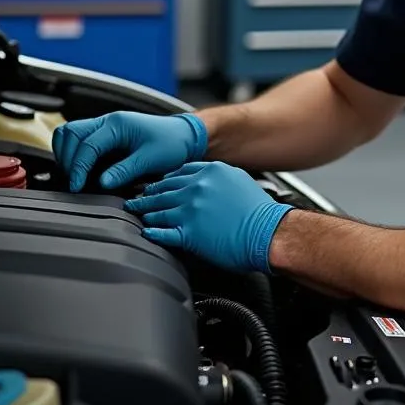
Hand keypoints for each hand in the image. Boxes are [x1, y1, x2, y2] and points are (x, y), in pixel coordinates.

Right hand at [52, 111, 207, 191]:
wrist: (184, 135)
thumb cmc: (172, 143)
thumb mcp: (151, 159)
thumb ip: (125, 170)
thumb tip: (102, 182)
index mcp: (118, 124)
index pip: (87, 145)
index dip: (78, 168)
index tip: (77, 187)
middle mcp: (108, 121)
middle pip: (70, 133)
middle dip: (67, 159)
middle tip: (75, 182)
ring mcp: (105, 126)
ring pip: (70, 133)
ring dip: (67, 154)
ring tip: (75, 175)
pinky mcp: (105, 135)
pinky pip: (79, 138)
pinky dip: (74, 152)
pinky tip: (82, 169)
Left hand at [124, 161, 292, 273]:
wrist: (268, 232)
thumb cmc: (258, 211)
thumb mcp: (238, 180)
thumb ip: (217, 178)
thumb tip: (204, 181)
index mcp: (210, 172)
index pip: (178, 173)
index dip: (163, 179)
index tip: (156, 184)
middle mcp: (197, 187)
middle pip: (164, 189)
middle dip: (147, 195)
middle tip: (137, 198)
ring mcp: (190, 209)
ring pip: (159, 209)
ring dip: (145, 212)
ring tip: (137, 214)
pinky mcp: (188, 232)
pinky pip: (163, 232)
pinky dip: (152, 232)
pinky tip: (147, 232)